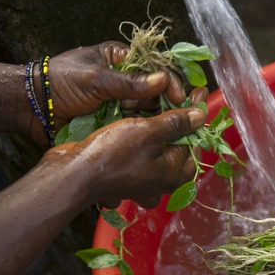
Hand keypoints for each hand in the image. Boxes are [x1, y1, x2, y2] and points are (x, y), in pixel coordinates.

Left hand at [22, 41, 186, 144]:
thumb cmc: (59, 83)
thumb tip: (163, 80)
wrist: (30, 107)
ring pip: (147, 110)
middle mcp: (124, 80)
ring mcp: (119, 102)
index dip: (170, 83)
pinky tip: (143, 136)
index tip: (178, 99)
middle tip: (162, 114)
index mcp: (120, 59)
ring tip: (144, 124)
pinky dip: (140, 130)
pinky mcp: (113, 121)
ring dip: (148, 117)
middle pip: (156, 92)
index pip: (156, 68)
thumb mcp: (95, 79)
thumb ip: (129, 82)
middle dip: (159, 103)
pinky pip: (134, 125)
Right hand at [43, 105, 205, 209]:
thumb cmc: (114, 153)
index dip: (197, 116)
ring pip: (160, 149)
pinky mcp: (126, 176)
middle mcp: (162, 181)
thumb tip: (201, 115)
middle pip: (179, 146)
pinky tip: (137, 121)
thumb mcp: (149, 132)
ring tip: (157, 106)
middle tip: (177, 96)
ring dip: (159, 128)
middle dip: (179, 121)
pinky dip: (142, 138)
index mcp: (175, 175)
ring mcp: (144, 181)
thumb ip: (177, 123)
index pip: (196, 142)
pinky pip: (142, 154)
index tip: (197, 93)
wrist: (73, 173)